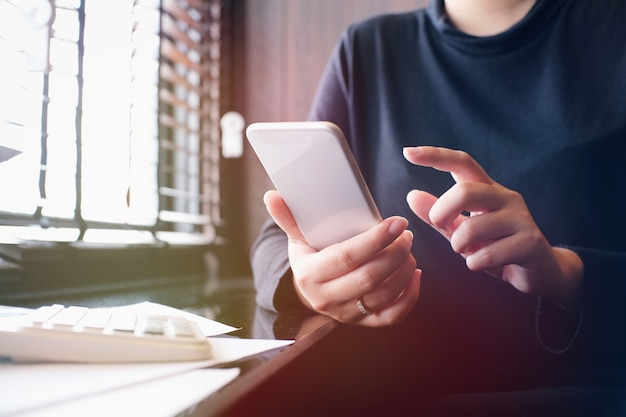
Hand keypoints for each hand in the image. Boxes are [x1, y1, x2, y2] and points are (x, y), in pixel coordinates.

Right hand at [264, 190, 420, 325]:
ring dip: (404, 270)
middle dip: (394, 253)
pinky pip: (393, 316)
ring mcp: (346, 314)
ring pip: (384, 295)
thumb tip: (271, 195)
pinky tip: (415, 274)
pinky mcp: (363, 322)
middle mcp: (326, 299)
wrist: (310, 290)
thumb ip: (288, 216)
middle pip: (369, 277)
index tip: (396, 223)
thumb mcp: (297, 237)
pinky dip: (409, 296)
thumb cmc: (309, 255)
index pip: (347, 257)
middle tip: (406, 234)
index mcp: (309, 275)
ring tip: (409, 249)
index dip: (375, 240)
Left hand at [403, 146, 582, 309]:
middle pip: (464, 191)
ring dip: (459, 246)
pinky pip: (487, 254)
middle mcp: (505, 196)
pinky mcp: (531, 242)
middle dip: (442, 213)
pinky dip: (474, 264)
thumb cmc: (496, 248)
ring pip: (472, 228)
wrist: (539, 273)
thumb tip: (411, 195)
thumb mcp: (462, 231)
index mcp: (487, 189)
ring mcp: (521, 218)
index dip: (435, 156)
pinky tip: (482, 264)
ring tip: (468, 252)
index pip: (462, 162)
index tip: (408, 152)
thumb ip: (439, 216)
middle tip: (442, 228)